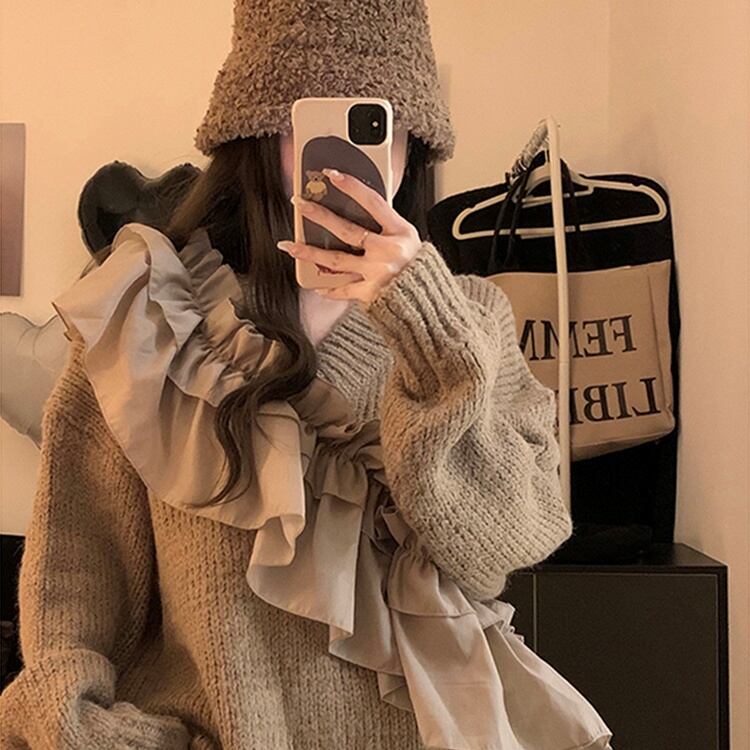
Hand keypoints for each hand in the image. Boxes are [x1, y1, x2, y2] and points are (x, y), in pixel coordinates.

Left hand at [275, 168, 422, 305]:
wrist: (427, 301)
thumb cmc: (420, 268)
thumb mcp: (409, 238)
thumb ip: (387, 224)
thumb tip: (363, 203)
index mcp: (400, 232)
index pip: (372, 202)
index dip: (351, 186)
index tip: (331, 175)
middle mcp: (387, 251)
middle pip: (346, 230)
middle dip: (319, 215)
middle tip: (300, 204)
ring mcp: (376, 273)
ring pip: (335, 260)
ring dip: (309, 252)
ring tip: (289, 245)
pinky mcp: (369, 293)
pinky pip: (343, 290)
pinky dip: (328, 288)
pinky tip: (315, 284)